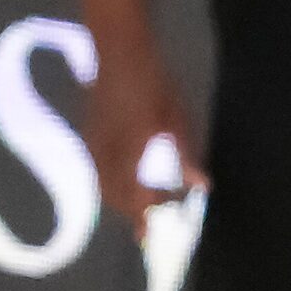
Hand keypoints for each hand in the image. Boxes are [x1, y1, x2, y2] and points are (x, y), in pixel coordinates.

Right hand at [85, 47, 205, 235]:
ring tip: (144, 202)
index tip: (149, 238)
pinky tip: (126, 179)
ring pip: (102, 183)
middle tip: (153, 221)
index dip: (142, 219)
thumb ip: (185, 156)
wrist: (118, 52)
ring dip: (120, 198)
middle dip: (131, 212)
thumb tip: (201, 186)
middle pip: (114, 195)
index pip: (134, 197)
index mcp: (130, 151)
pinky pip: (96, 168)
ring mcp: (94, 141)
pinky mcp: (89, 132)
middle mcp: (106, 152)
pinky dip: (110, 182)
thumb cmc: (153, 84)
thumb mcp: (176, 120)